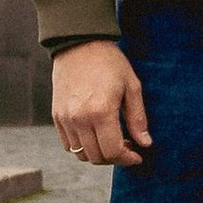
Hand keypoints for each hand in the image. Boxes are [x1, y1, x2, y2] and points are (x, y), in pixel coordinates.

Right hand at [52, 38, 152, 168]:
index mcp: (101, 112)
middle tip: (127, 147)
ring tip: (111, 141)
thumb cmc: (109, 62)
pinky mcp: (57, 116)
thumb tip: (145, 143)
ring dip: (98, 154)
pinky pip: (68, 144)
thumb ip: (137, 118)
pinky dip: (82, 147)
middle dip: (115, 158)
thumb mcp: (131, 86)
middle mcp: (80, 119)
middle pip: (97, 157)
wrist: (79, 43)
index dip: (127, 158)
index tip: (137, 156)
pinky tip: (95, 135)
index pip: (113, 151)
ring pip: (81, 154)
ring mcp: (66, 119)